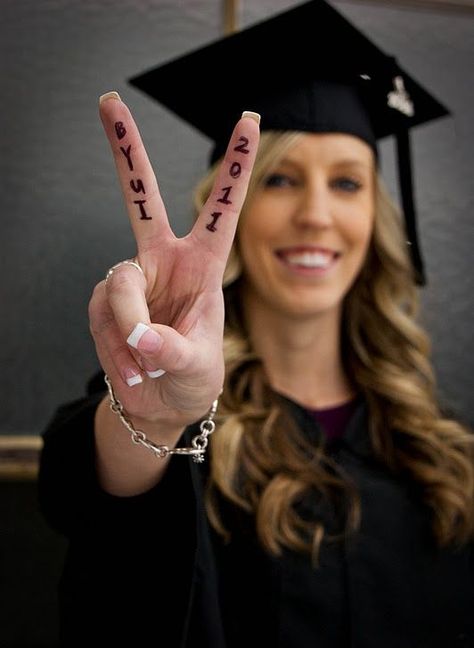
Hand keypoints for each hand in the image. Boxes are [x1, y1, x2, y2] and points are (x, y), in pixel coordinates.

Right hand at [89, 93, 259, 426]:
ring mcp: (131, 280)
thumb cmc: (193, 379)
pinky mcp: (104, 303)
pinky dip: (115, 354)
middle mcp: (164, 261)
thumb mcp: (198, 368)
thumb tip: (141, 333)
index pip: (221, 209)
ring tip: (147, 368)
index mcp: (203, 265)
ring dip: (129, 336)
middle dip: (125, 151)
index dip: (234, 167)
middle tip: (109, 102)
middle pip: (141, 198)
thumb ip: (174, 350)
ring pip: (118, 287)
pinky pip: (102, 319)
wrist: (160, 404)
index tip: (248, 118)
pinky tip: (132, 372)